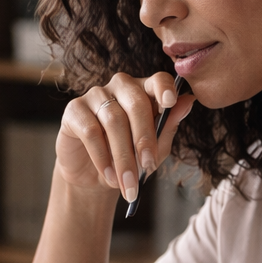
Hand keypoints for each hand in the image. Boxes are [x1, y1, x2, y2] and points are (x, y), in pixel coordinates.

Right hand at [57, 72, 195, 202]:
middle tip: (148, 167)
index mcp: (144, 91)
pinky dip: (102, 157)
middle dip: (144, 139)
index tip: (170, 103)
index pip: (157, 80)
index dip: (164, 88)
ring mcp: (95, 95)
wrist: (93, 177)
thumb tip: (188, 102)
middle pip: (136, 103)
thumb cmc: (129, 158)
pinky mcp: (74, 109)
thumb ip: (168, 127)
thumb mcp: (154, 149)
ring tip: (128, 182)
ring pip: (113, 120)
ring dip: (123, 156)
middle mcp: (120, 87)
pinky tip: (109, 175)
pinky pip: (90, 131)